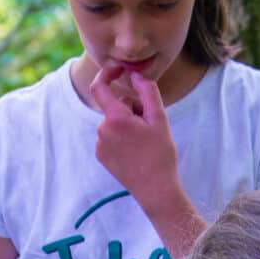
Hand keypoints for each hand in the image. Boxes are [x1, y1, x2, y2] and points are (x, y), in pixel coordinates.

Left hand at [91, 66, 182, 208]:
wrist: (154, 189)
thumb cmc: (160, 154)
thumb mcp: (159, 119)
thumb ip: (147, 91)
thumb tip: (135, 75)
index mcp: (115, 119)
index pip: (99, 87)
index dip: (106, 74)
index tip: (118, 70)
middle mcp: (102, 130)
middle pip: (114, 106)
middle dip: (130, 107)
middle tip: (150, 123)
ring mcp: (100, 144)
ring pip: (113, 122)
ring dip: (127, 123)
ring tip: (144, 141)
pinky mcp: (101, 156)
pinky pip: (110, 136)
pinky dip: (122, 136)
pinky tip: (136, 150)